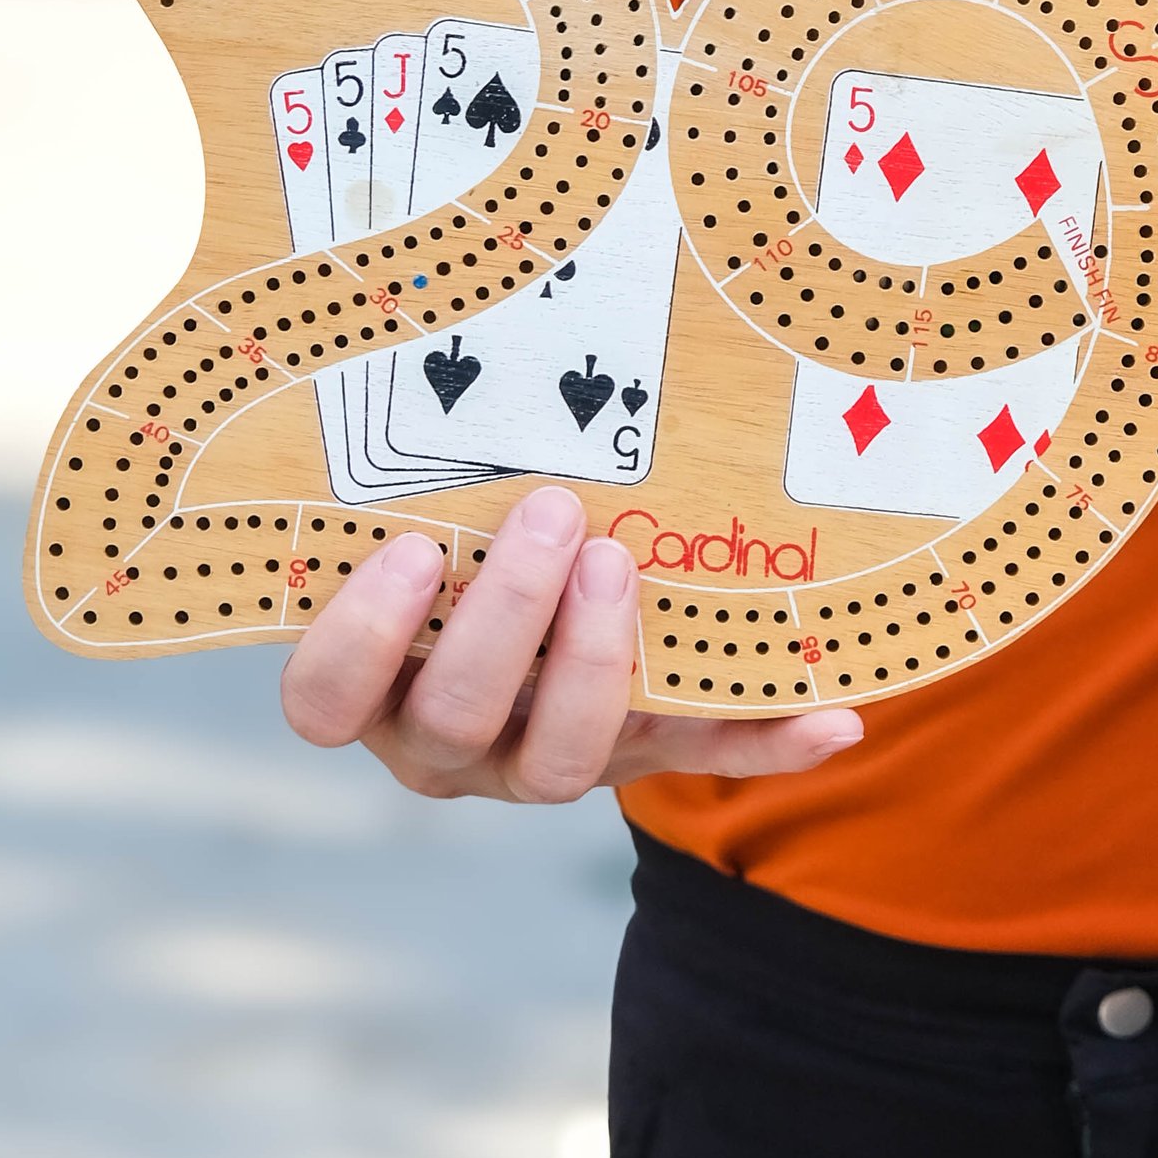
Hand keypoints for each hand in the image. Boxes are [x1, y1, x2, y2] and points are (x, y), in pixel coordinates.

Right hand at [279, 484, 863, 801]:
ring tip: (623, 564)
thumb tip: (409, 395)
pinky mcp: (636, 759)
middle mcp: (444, 742)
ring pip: (556, 762)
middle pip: (454, 717)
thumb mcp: (416, 523)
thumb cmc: (448, 548)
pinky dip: (768, 743)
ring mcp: (538, 758)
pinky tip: (833, 717)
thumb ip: (409, 483)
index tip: (414, 548)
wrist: (521, 620)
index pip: (325, 700)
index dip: (362, 640)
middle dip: (508, 615)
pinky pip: (701, 762)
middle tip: (556, 511)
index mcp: (377, 688)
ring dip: (599, 661)